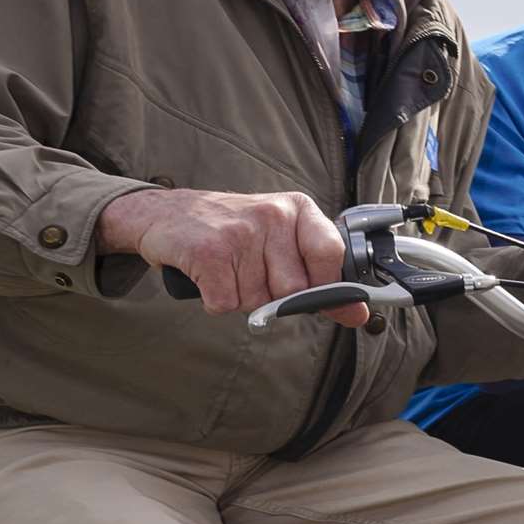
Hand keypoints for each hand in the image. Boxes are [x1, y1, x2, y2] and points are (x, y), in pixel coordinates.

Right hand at [98, 189, 366, 326]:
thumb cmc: (232, 230)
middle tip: (252, 274)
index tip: (331, 303)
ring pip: (257, 301)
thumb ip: (320, 275)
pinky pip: (226, 304)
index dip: (330, 288)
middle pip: (293, 290)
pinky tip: (209, 276)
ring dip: (242, 297)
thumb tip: (358, 314)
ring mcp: (240, 232)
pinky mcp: (209, 252)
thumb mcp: (281, 239)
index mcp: (297, 209)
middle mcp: (272, 215)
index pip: (331, 255)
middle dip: (273, 296)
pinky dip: (216, 300)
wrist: (166, 213)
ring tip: (228, 269)